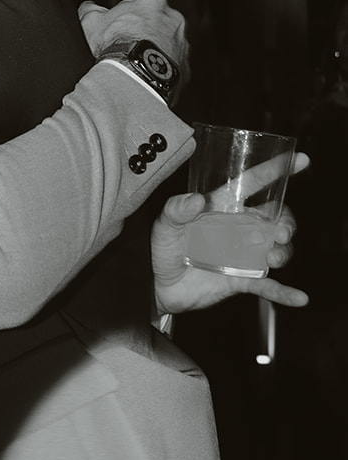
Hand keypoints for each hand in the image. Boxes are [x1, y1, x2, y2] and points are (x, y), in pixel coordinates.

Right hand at [78, 0, 188, 72]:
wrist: (132, 79)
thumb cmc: (114, 48)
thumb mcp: (91, 22)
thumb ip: (91, 9)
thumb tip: (89, 7)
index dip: (130, 7)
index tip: (122, 18)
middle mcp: (172, 17)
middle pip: (158, 19)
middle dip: (146, 28)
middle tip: (128, 41)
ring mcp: (181, 42)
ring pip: (168, 42)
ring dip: (156, 48)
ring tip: (136, 60)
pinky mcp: (185, 65)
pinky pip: (173, 64)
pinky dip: (162, 68)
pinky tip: (146, 73)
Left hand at [151, 157, 310, 316]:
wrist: (160, 287)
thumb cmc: (164, 250)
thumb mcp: (165, 225)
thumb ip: (176, 210)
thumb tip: (196, 200)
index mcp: (223, 208)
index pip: (253, 184)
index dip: (276, 171)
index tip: (299, 161)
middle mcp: (239, 229)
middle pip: (275, 218)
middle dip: (286, 222)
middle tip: (281, 232)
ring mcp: (244, 254)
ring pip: (277, 248)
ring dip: (283, 252)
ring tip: (273, 258)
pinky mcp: (243, 279)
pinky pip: (268, 285)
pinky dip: (285, 292)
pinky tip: (298, 298)